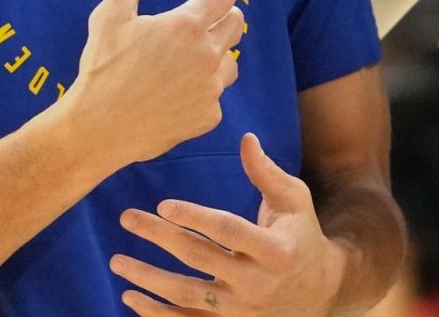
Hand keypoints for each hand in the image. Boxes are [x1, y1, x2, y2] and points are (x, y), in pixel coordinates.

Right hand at [61, 0, 250, 172]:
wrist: (98, 128)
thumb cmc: (102, 68)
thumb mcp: (111, 16)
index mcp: (186, 25)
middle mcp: (207, 54)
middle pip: (235, 25)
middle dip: (226, 18)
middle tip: (209, 22)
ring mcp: (210, 87)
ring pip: (230, 63)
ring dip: (217, 57)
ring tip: (191, 61)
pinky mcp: (208, 116)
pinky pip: (216, 96)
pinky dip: (203, 92)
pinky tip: (179, 94)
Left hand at [111, 132, 346, 316]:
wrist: (320, 291)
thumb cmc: (301, 234)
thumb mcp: (294, 200)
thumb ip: (267, 172)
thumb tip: (245, 138)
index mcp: (275, 249)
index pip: (228, 231)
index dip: (195, 217)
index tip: (163, 204)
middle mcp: (257, 282)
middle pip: (199, 259)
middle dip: (159, 237)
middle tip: (127, 218)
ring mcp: (241, 309)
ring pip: (186, 295)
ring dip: (148, 279)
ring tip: (118, 260)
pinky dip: (156, 314)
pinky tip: (130, 297)